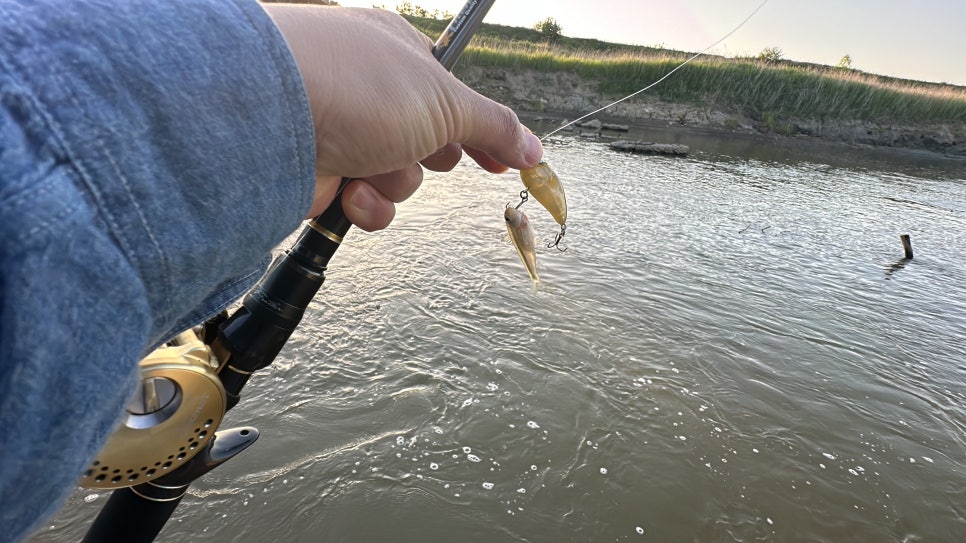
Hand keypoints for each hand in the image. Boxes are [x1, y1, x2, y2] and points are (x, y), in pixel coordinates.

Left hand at [263, 5, 543, 229]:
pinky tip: (350, 190)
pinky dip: (366, 202)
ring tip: (370, 162)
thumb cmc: (359, 86)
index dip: (481, 131)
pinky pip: (367, 201)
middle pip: (428, 141)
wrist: (271, 116)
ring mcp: (343, 131)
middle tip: (423, 148)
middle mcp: (369, 90)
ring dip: (394, 180)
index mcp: (398, 55)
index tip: (506, 161)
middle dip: (430, 155)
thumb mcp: (445, 102)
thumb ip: (495, 126)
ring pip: (399, 176)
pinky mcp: (322, 173)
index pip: (453, 96)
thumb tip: (535, 147)